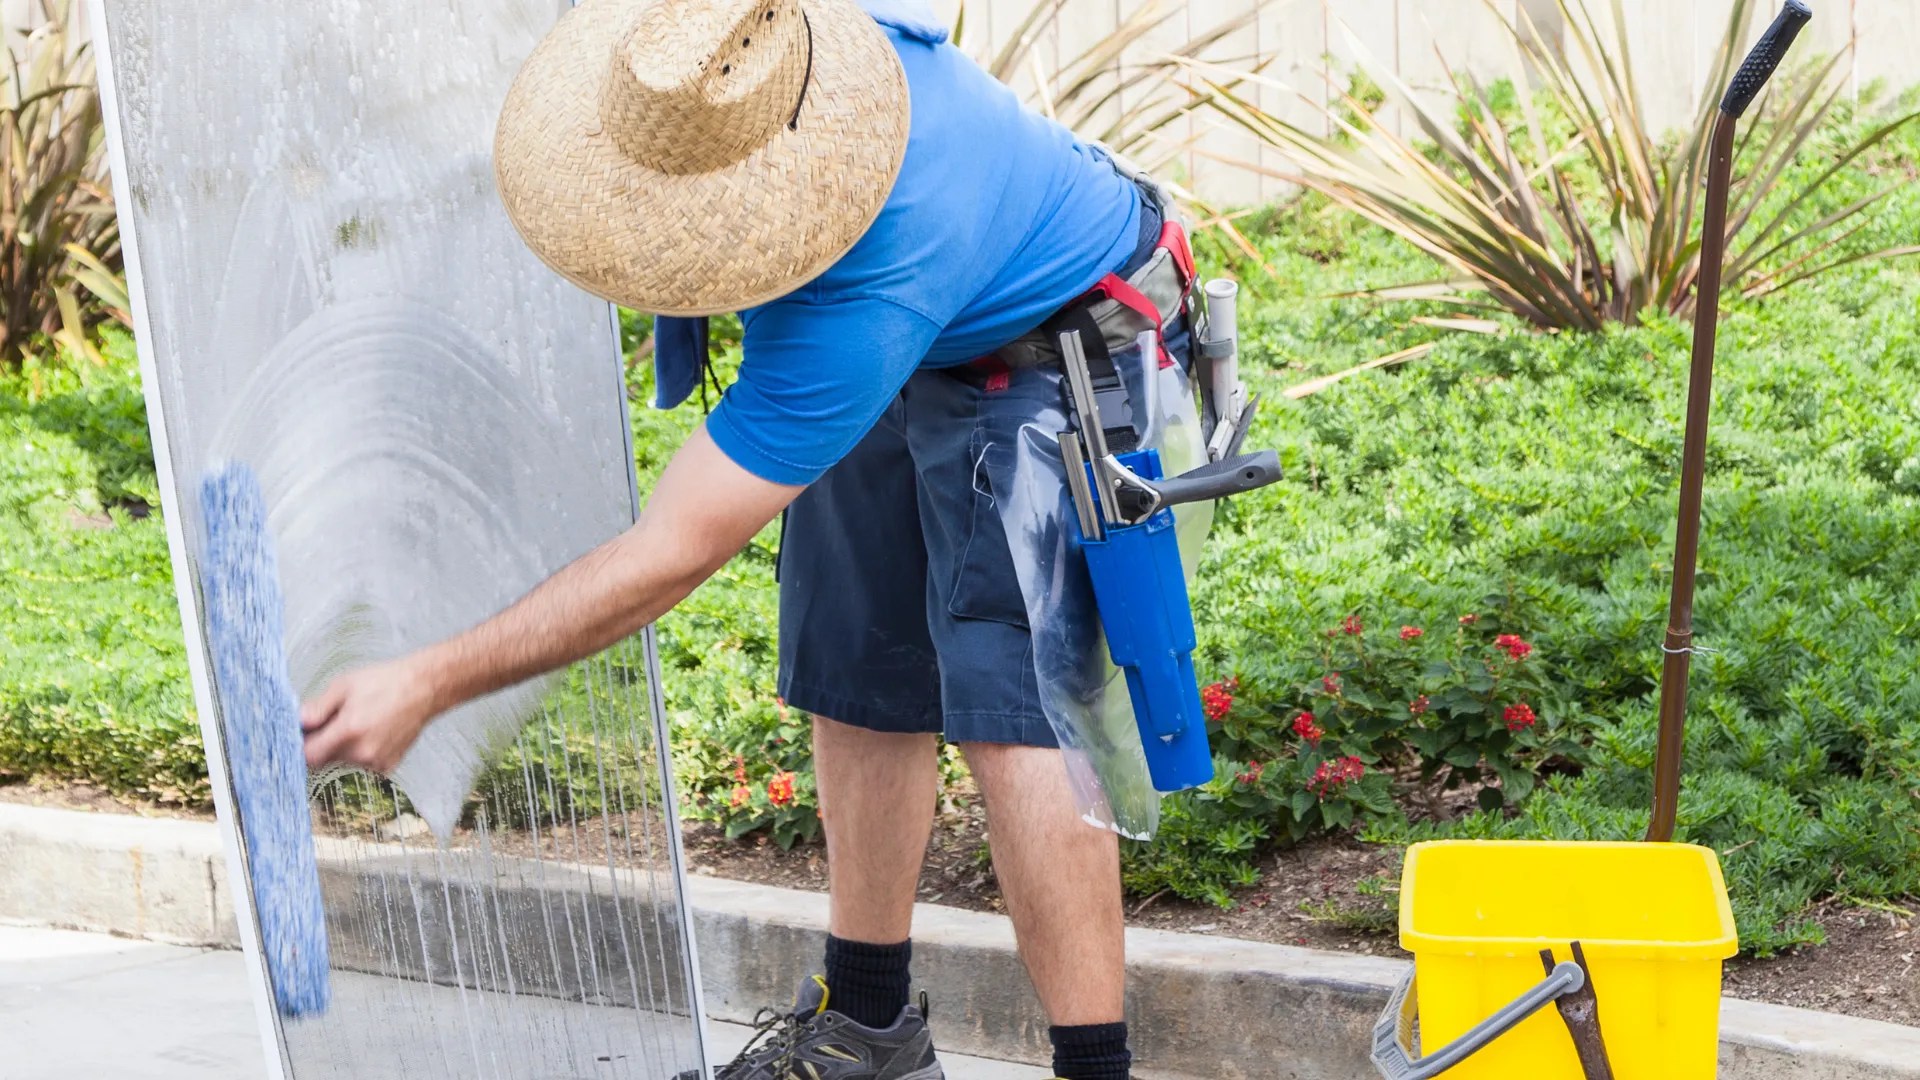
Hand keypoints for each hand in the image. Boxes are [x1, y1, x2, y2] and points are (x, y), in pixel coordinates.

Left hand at [301, 657, 440, 773]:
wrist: (424, 689)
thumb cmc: (386, 682)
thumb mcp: (344, 685)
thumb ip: (318, 707)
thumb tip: (298, 722)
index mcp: (349, 731)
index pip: (309, 756)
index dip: (303, 745)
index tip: (305, 734)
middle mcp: (363, 752)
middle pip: (325, 759)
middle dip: (324, 742)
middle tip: (337, 719)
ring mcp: (377, 762)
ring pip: (344, 761)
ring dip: (343, 747)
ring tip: (360, 722)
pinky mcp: (387, 766)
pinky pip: (362, 763)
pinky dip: (361, 751)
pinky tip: (373, 731)